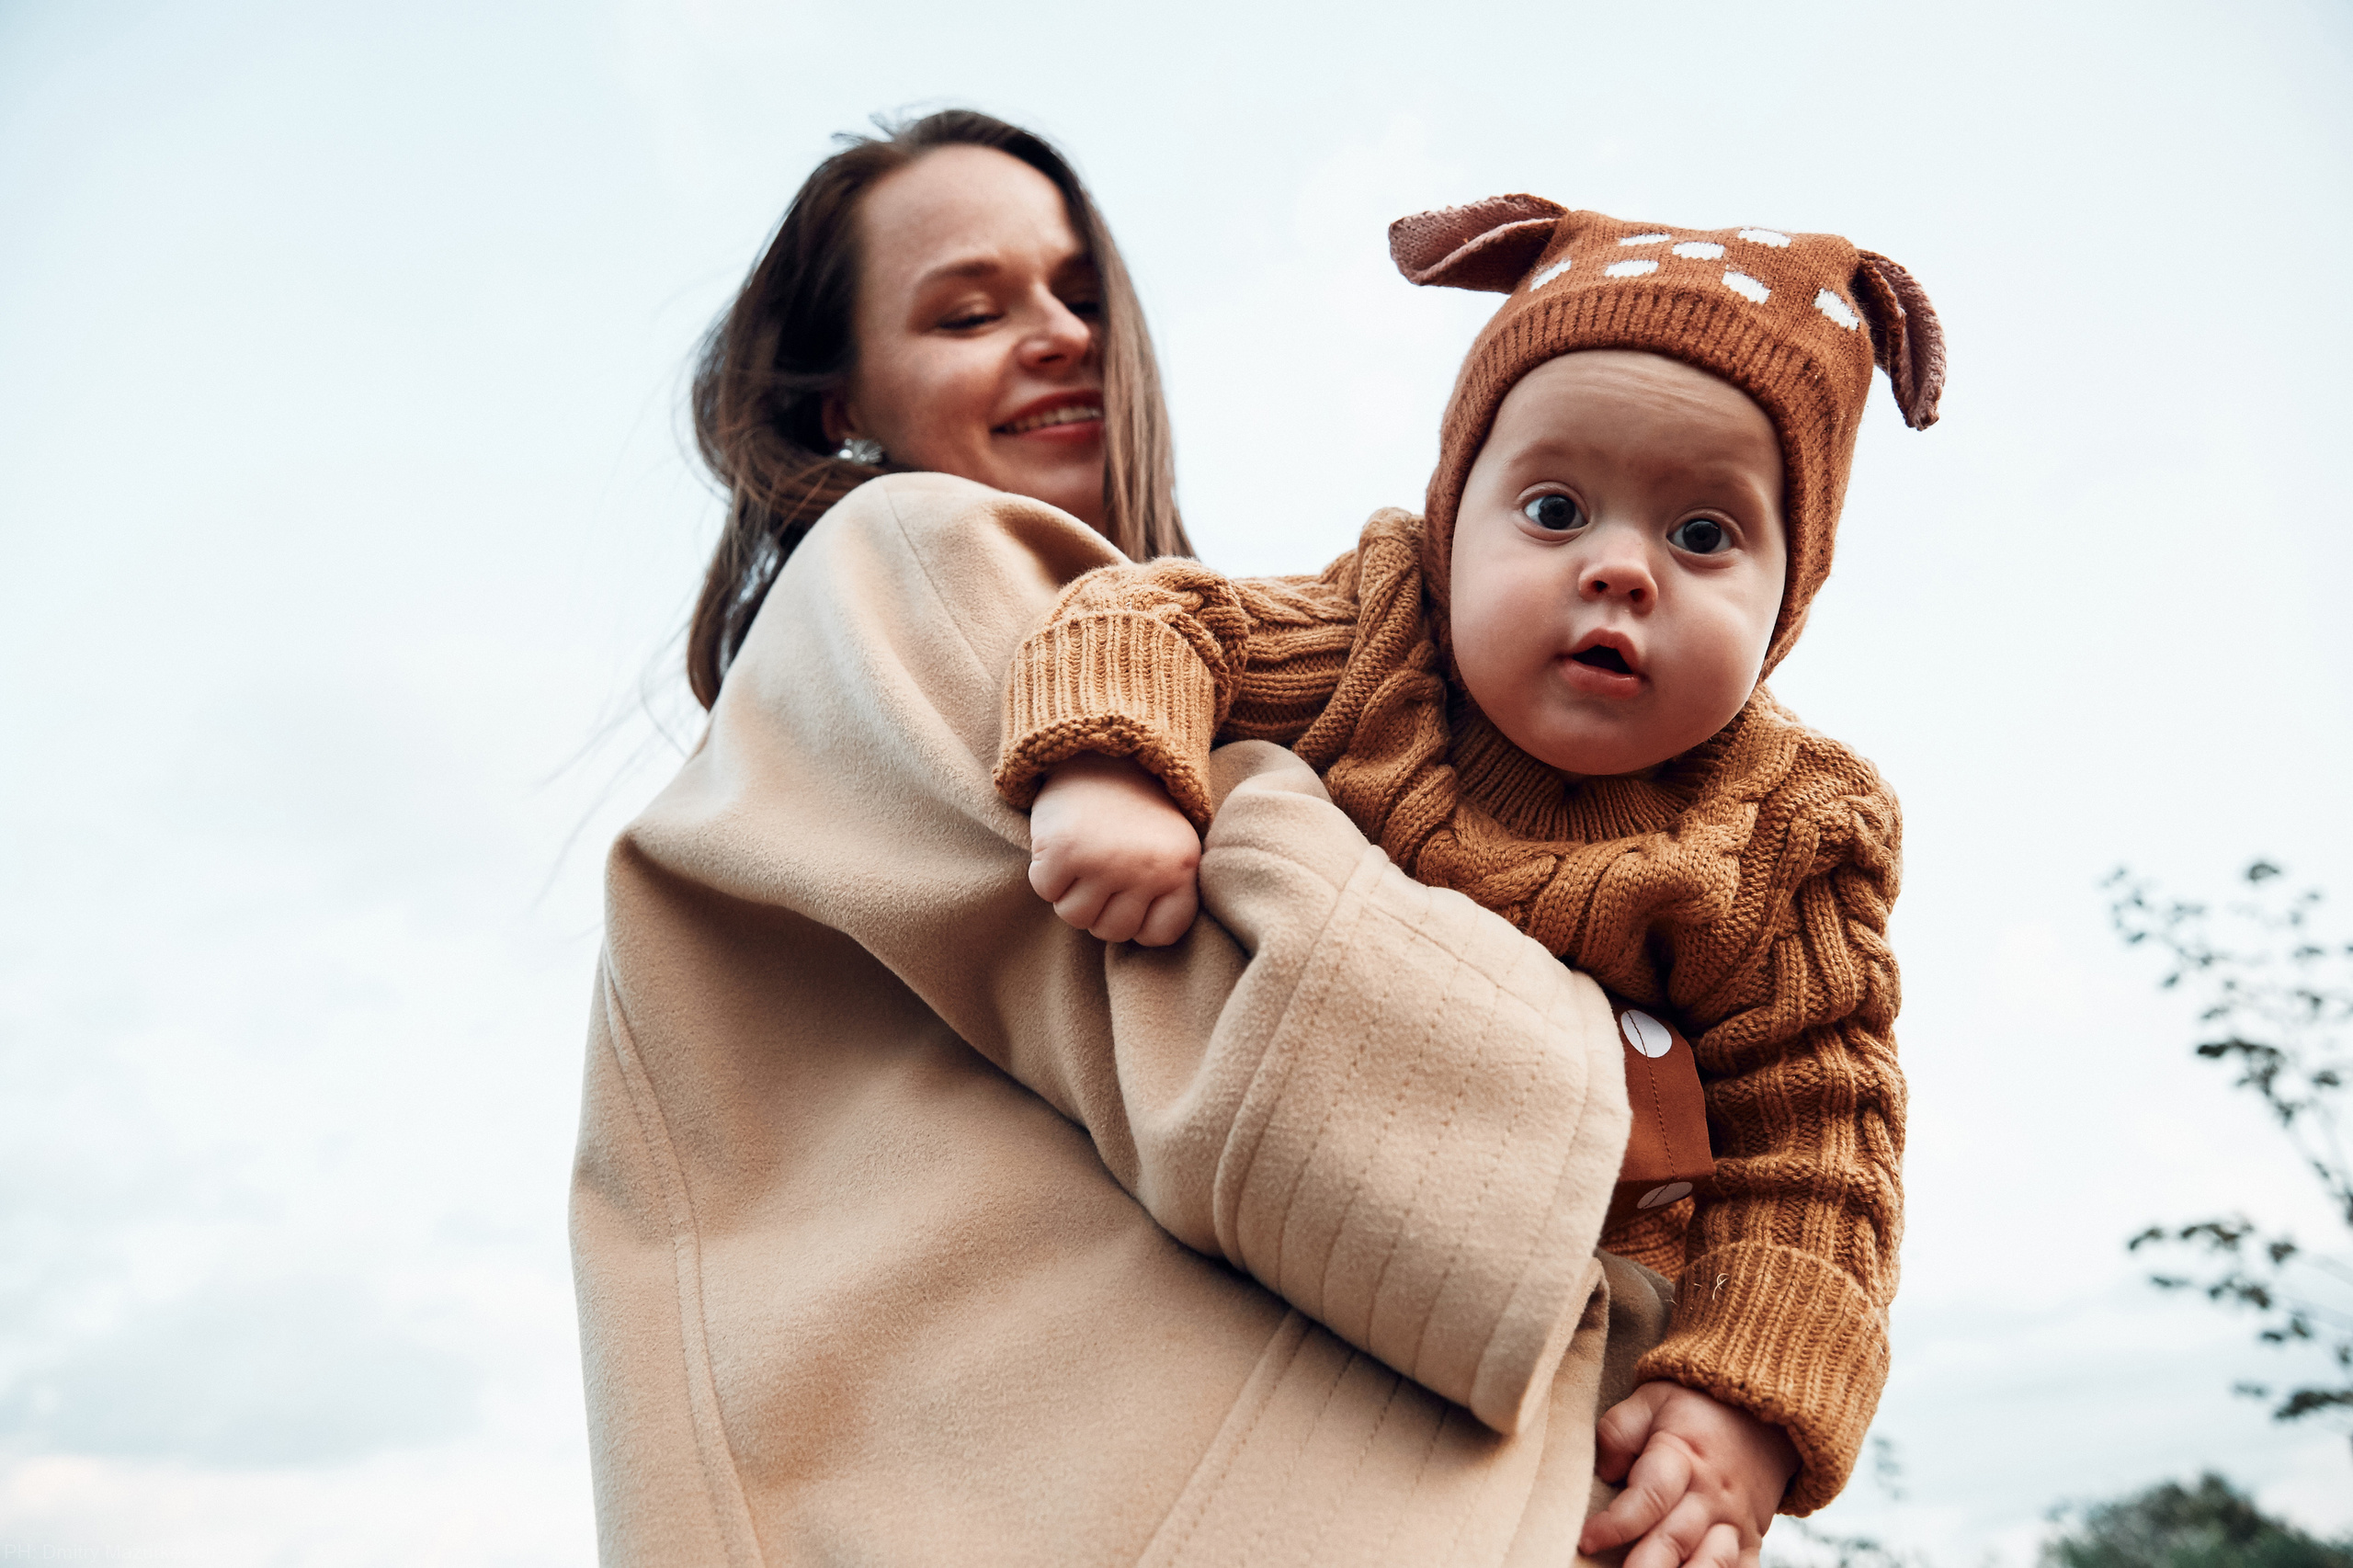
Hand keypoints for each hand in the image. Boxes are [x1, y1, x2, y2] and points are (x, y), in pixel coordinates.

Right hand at [1027, 754, 1201, 946]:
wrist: (1101, 749)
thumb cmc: (1135, 809)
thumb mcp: (1171, 846)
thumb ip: (1166, 892)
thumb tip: (1140, 939)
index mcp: (1181, 869)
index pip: (1157, 935)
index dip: (1137, 918)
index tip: (1133, 889)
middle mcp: (1147, 869)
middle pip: (1111, 931)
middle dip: (1100, 905)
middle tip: (1102, 865)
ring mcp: (1105, 861)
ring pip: (1074, 917)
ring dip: (1070, 891)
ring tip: (1083, 855)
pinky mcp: (1064, 850)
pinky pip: (1045, 890)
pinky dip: (1045, 871)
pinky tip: (1061, 843)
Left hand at [1578, 1381, 1799, 1567]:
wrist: (1761, 1415)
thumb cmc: (1694, 1410)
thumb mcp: (1651, 1401)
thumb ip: (1619, 1431)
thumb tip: (1604, 1471)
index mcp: (1682, 1457)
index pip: (1649, 1497)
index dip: (1616, 1523)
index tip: (1586, 1539)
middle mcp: (1710, 1496)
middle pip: (1675, 1540)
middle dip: (1645, 1567)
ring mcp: (1733, 1523)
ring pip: (1712, 1565)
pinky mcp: (1750, 1542)